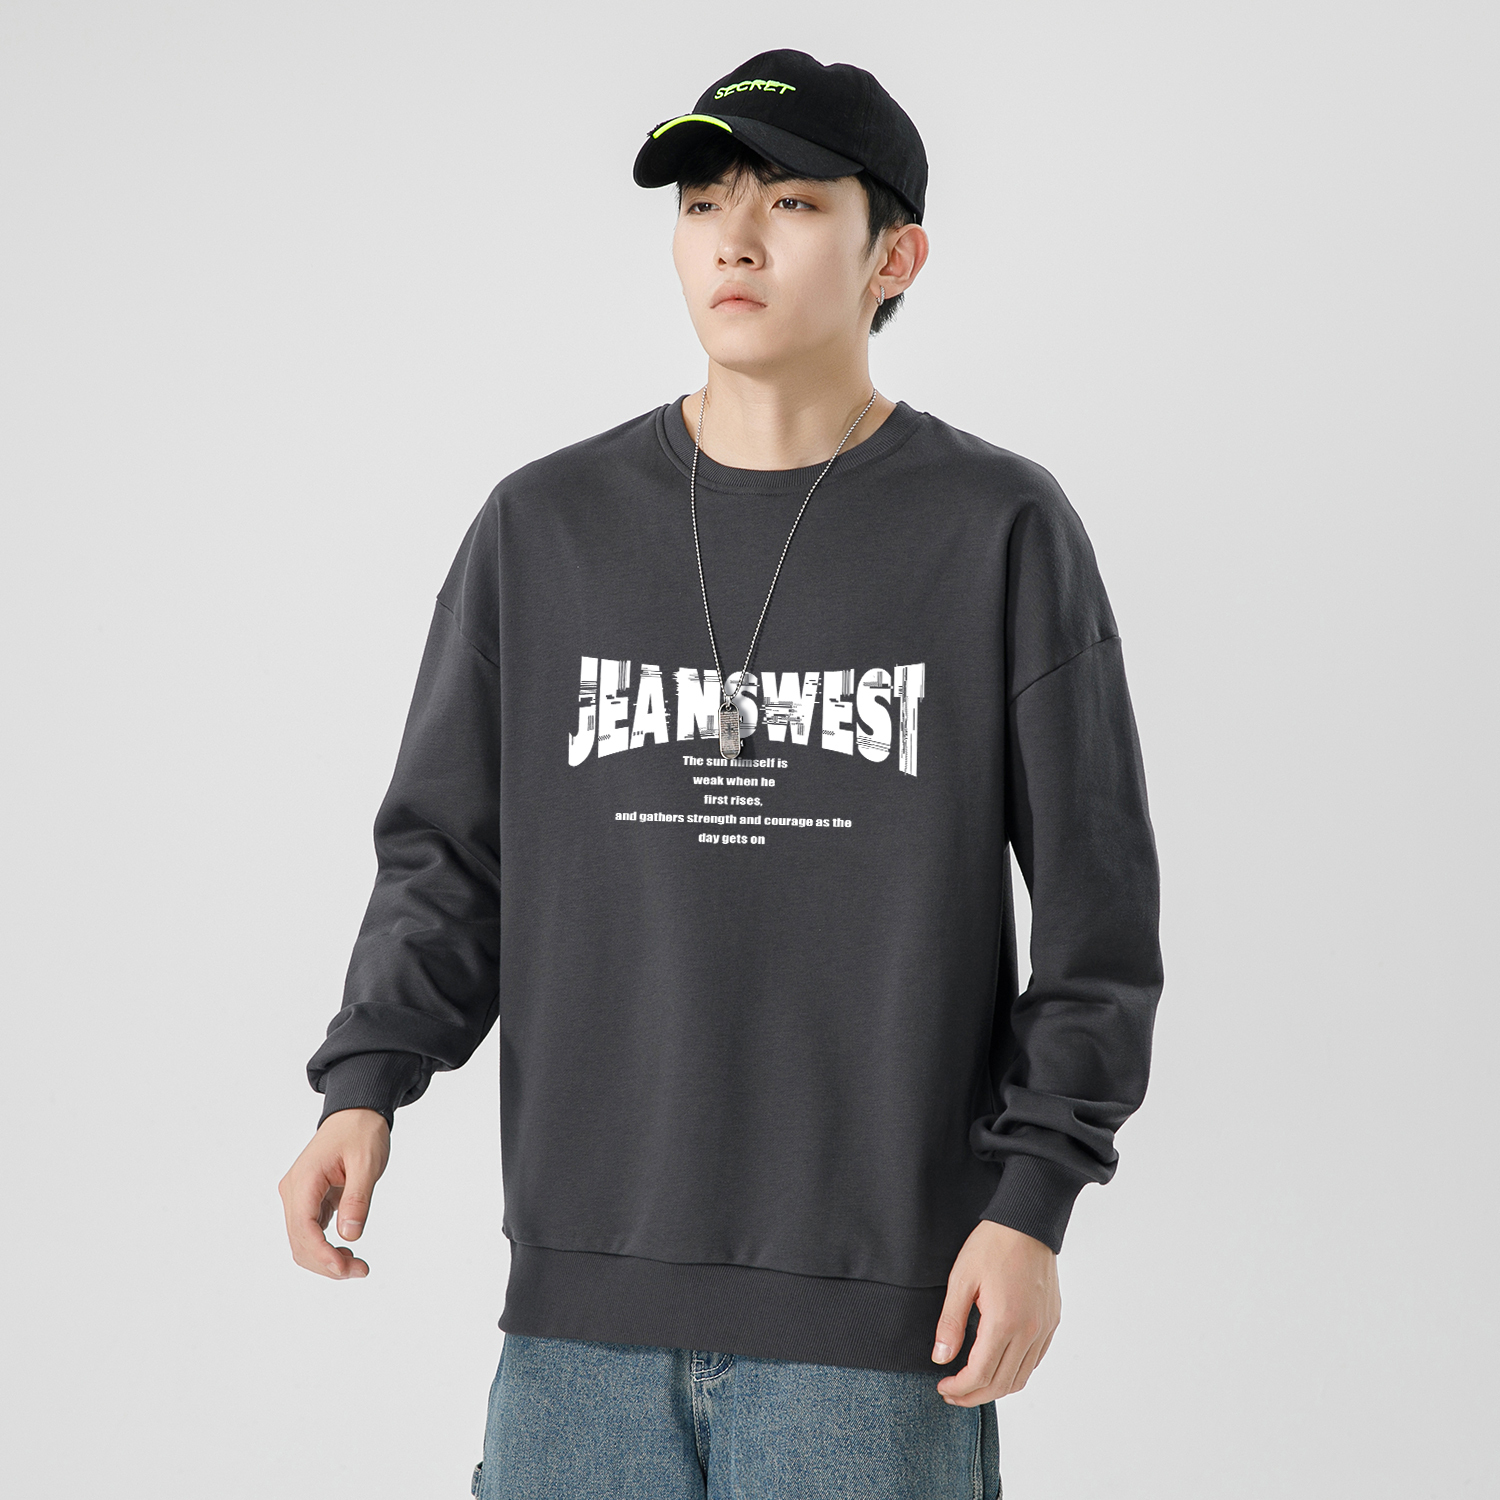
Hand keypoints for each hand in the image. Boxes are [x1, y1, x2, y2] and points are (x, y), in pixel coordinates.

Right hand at [278, 1107, 390, 1279]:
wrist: (356, 1113)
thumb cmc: (362, 1132)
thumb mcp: (367, 1163)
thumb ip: (358, 1198)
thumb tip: (350, 1235)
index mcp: (304, 1180)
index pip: (304, 1229)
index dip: (322, 1255)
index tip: (346, 1268)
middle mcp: (293, 1191)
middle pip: (300, 1242)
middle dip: (327, 1263)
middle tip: (361, 1270)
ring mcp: (298, 1196)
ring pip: (302, 1241)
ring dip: (325, 1259)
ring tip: (357, 1266)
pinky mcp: (307, 1200)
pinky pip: (309, 1232)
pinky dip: (325, 1247)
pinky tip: (346, 1250)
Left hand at [932, 1220, 1060, 1403]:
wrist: (1027, 1223)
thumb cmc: (992, 1245)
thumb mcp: (961, 1279)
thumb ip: (951, 1322)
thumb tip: (941, 1358)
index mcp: (1005, 1321)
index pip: (981, 1374)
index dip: (960, 1387)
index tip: (942, 1386)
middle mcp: (1029, 1330)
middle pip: (1002, 1383)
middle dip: (974, 1395)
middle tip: (952, 1393)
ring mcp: (1044, 1328)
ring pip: (1021, 1377)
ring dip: (995, 1388)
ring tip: (972, 1385)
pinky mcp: (1051, 1321)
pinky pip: (1034, 1360)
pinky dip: (1015, 1372)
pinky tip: (997, 1365)